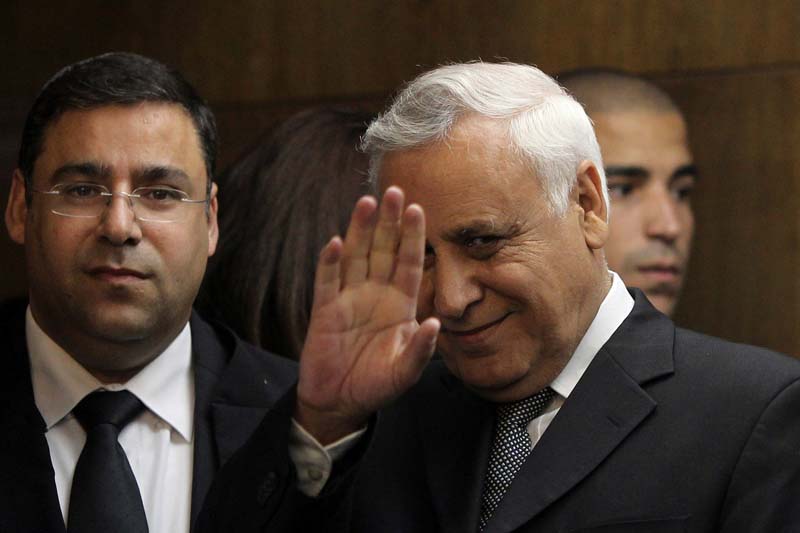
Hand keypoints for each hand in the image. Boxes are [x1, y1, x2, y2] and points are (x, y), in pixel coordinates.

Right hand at [295, 186, 439, 443]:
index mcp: (400, 304)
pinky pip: (327, 281)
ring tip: (367, 202)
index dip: (413, 237)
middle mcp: (375, 294)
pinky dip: (329, 262)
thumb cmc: (377, 385)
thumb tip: (436, 323)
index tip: (419, 209)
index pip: (409, 263)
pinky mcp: (325, 310)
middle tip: (395, 191)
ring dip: (360, 230)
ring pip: (355, 256)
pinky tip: (334, 242)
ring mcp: (349, 299)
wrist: (341, 403)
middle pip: (383, 250)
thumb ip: (421, 349)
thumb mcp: (405, 372)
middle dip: (389, 221)